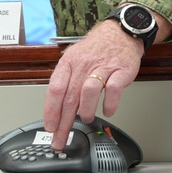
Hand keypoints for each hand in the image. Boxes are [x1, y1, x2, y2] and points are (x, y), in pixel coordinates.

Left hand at [42, 21, 143, 150]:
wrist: (120, 33)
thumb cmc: (97, 49)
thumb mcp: (75, 59)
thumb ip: (67, 82)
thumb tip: (59, 109)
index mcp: (69, 63)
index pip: (55, 89)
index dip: (51, 111)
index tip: (50, 127)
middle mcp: (84, 65)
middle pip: (70, 97)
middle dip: (64, 122)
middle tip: (61, 139)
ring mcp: (103, 68)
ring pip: (89, 91)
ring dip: (86, 110)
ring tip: (86, 119)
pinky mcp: (121, 71)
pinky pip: (114, 89)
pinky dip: (110, 103)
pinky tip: (108, 110)